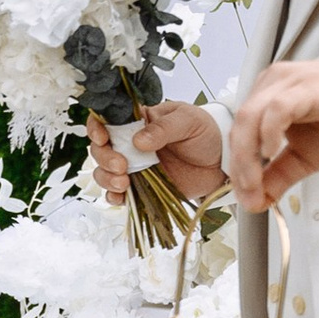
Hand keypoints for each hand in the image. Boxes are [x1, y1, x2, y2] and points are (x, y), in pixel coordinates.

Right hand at [89, 100, 226, 206]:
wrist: (222, 161)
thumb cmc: (205, 132)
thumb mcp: (188, 121)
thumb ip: (164, 128)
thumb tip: (139, 140)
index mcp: (138, 121)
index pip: (107, 120)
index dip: (97, 128)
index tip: (102, 138)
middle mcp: (130, 143)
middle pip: (101, 149)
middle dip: (105, 158)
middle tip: (122, 166)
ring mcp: (135, 166)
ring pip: (105, 172)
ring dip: (107, 179)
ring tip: (124, 183)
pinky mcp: (142, 187)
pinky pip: (120, 194)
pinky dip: (115, 197)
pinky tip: (121, 197)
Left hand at [226, 62, 318, 208]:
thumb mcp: (303, 158)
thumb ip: (277, 177)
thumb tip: (254, 201)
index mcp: (266, 97)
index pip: (237, 132)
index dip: (237, 168)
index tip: (247, 197)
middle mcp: (272, 84)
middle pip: (239, 125)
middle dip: (240, 166)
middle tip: (250, 195)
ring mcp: (289, 83)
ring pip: (250, 116)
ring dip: (248, 155)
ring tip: (257, 182)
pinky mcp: (308, 87)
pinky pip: (277, 108)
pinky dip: (268, 132)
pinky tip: (272, 152)